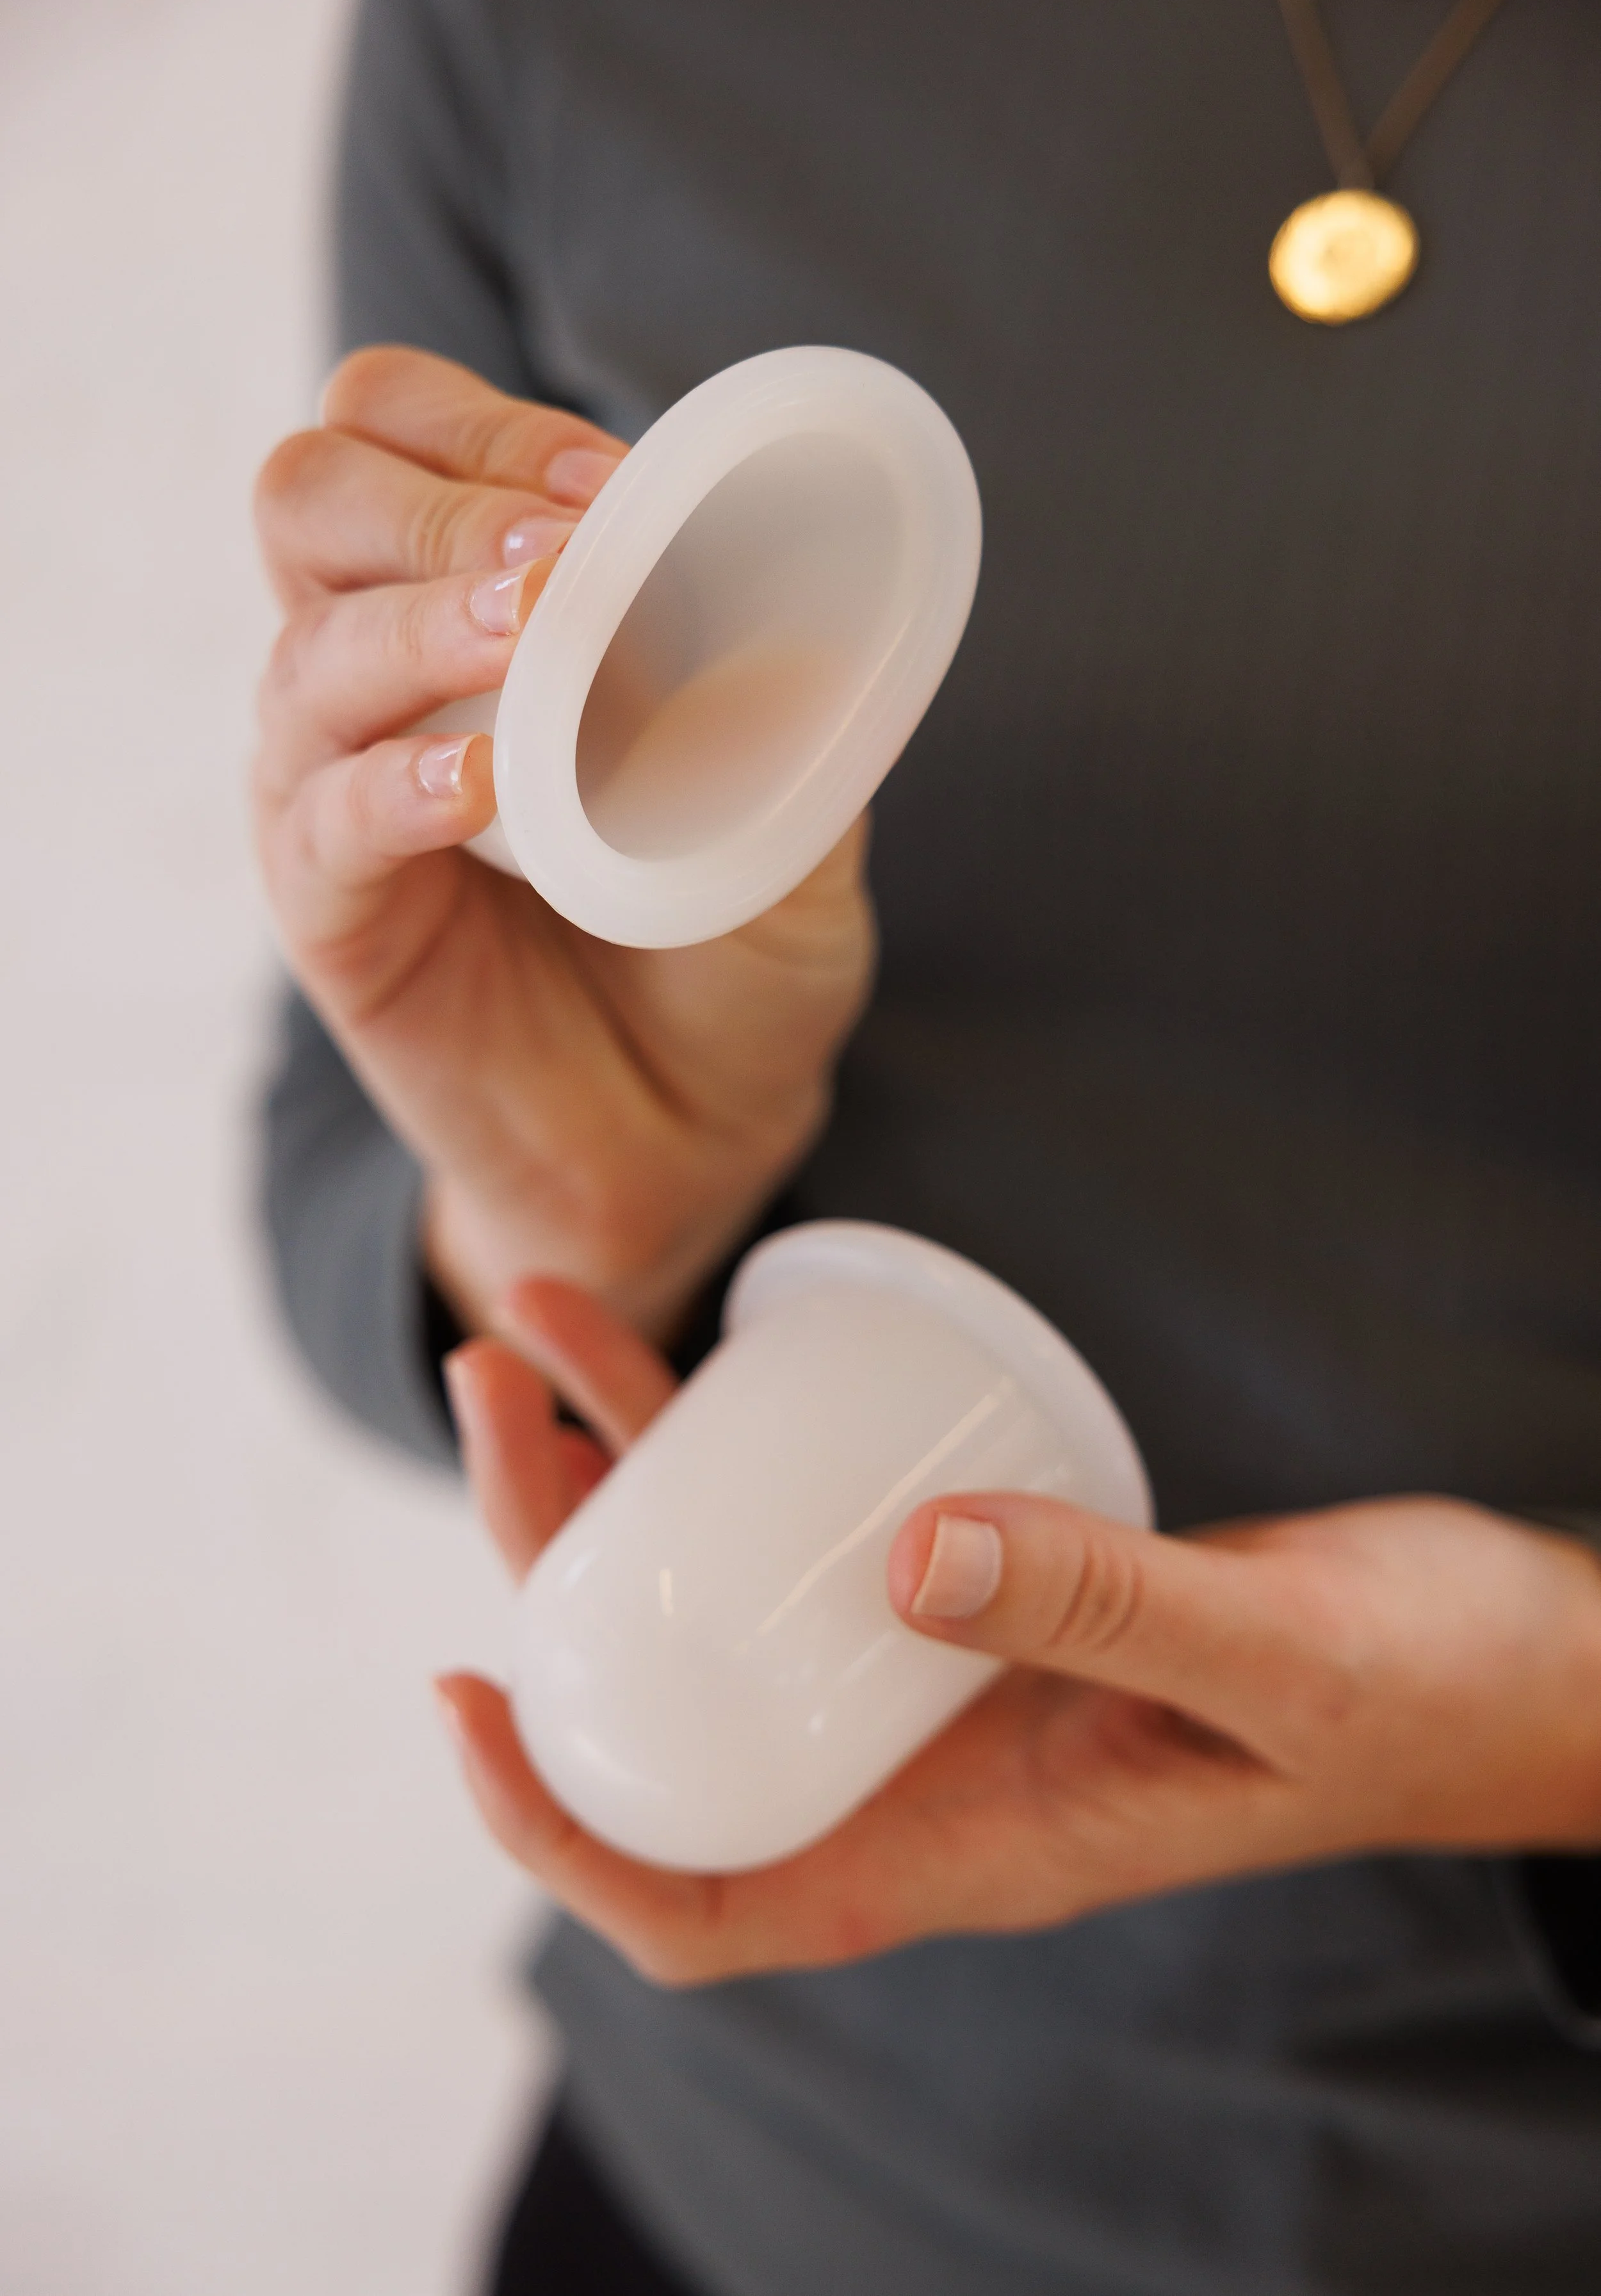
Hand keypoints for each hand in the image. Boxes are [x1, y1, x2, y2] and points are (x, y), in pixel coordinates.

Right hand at [253, 347, 873, 1336]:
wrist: (694, 1133)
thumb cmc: (728, 947)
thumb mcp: (793, 810)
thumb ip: (787, 710)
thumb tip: (810, 604)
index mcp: (466, 605)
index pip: (401, 431)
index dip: (490, 428)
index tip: (613, 491)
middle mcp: (376, 675)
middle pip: (307, 496)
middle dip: (430, 497)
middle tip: (557, 558)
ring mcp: (336, 792)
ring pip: (307, 653)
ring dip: (419, 622)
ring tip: (532, 636)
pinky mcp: (334, 919)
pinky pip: (321, 823)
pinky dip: (395, 785)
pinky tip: (483, 779)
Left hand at [436, 1285, 1600, 1985]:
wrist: (1526, 1662)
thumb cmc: (1426, 1693)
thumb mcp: (1276, 1653)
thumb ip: (1107, 1605)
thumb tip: (909, 1553)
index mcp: (974, 1847)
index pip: (705, 1906)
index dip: (559, 1829)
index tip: (466, 1692)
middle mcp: (932, 1779)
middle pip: (677, 1718)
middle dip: (558, 1570)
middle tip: (495, 1390)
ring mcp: (956, 1687)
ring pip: (731, 1615)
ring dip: (624, 1489)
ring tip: (546, 1335)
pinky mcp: (995, 1601)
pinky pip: (822, 1546)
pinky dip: (740, 1464)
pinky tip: (705, 1365)